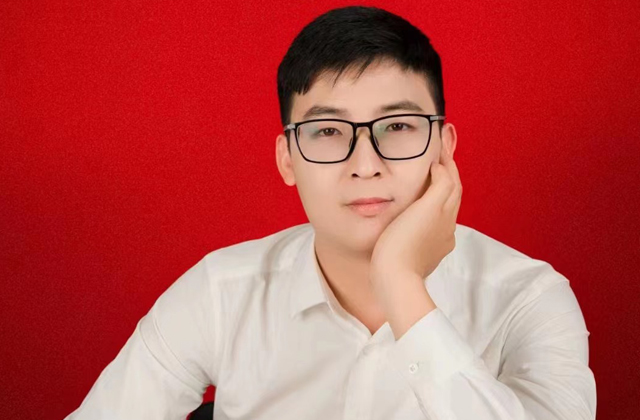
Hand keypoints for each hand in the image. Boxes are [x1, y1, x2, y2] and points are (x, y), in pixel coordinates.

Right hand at [370, 156, 462, 283]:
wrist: (394, 279)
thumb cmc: (403, 242)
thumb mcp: (426, 207)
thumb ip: (439, 185)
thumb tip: (441, 169)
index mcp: (446, 213)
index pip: (453, 180)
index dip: (448, 160)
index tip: (441, 141)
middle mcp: (446, 227)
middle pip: (451, 194)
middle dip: (446, 173)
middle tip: (437, 155)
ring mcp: (436, 242)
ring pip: (442, 210)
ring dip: (438, 191)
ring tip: (428, 178)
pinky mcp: (424, 254)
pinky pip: (431, 225)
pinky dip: (429, 210)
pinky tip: (418, 211)